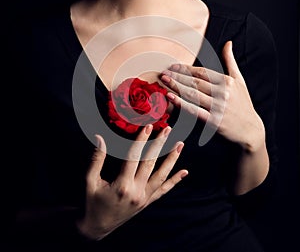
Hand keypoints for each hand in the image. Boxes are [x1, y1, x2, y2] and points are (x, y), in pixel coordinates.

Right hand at [77, 125, 186, 239]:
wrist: (97, 228)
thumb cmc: (92, 203)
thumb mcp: (90, 181)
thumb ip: (97, 159)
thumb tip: (99, 138)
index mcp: (122, 185)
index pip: (134, 157)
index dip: (141, 140)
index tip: (148, 126)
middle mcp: (136, 191)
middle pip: (151, 163)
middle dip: (160, 144)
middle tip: (167, 129)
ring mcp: (144, 198)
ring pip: (161, 176)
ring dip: (171, 159)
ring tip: (179, 145)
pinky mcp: (147, 203)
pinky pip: (163, 191)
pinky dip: (174, 181)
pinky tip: (184, 172)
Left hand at [160, 41, 264, 149]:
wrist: (250, 130)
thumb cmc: (243, 104)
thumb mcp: (239, 80)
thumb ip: (230, 61)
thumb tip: (228, 43)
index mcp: (227, 81)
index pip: (201, 72)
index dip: (185, 68)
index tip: (173, 66)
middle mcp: (222, 93)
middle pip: (195, 82)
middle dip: (177, 76)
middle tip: (163, 72)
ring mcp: (218, 107)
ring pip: (192, 94)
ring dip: (176, 86)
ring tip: (164, 80)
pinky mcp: (214, 121)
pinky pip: (194, 110)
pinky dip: (181, 103)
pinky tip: (170, 97)